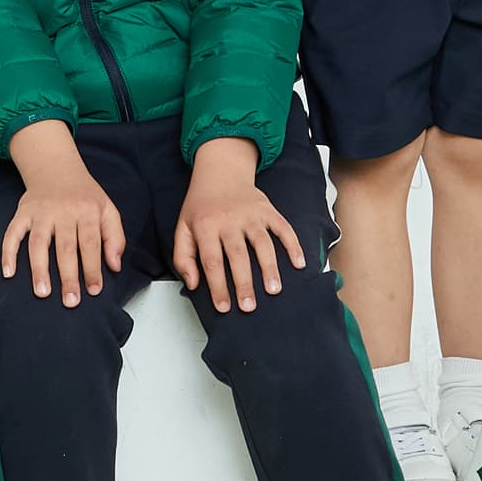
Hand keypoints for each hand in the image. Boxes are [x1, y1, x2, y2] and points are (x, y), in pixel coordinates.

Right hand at [0, 125, 125, 305]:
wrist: (56, 168)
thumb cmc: (85, 195)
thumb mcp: (108, 209)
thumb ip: (115, 237)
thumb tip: (114, 266)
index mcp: (87, 212)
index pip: (91, 244)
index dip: (93, 268)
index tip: (94, 290)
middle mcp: (63, 212)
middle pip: (65, 247)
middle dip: (68, 276)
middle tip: (70, 301)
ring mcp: (41, 212)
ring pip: (39, 243)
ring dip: (39, 269)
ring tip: (42, 293)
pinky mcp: (23, 213)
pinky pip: (12, 233)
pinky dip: (8, 252)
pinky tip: (8, 272)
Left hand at [172, 142, 305, 313]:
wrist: (220, 173)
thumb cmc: (201, 206)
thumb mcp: (182, 227)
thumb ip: (183, 256)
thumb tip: (193, 283)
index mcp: (206, 226)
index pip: (212, 261)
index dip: (218, 286)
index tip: (223, 307)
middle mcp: (229, 220)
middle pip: (238, 256)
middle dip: (244, 283)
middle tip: (249, 306)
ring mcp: (251, 214)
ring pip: (262, 243)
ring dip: (269, 268)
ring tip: (274, 290)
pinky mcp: (267, 210)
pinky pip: (283, 228)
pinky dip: (293, 245)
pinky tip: (299, 263)